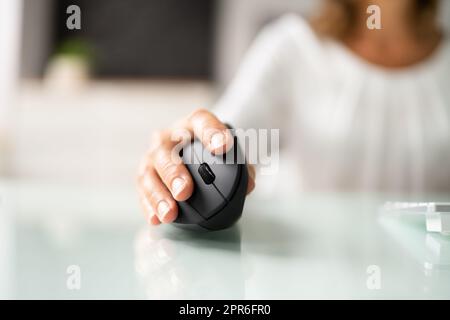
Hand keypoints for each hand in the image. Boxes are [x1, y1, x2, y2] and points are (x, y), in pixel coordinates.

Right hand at [137, 109, 255, 225]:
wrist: (190, 151)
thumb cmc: (211, 153)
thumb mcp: (227, 153)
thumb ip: (241, 166)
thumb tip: (248, 185)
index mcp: (192, 126)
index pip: (201, 121)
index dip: (211, 132)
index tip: (222, 147)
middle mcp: (168, 138)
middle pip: (165, 150)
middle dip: (174, 172)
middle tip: (185, 191)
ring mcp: (153, 156)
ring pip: (148, 173)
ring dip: (158, 195)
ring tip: (170, 213)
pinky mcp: (145, 175)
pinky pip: (142, 191)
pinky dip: (148, 206)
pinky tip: (156, 218)